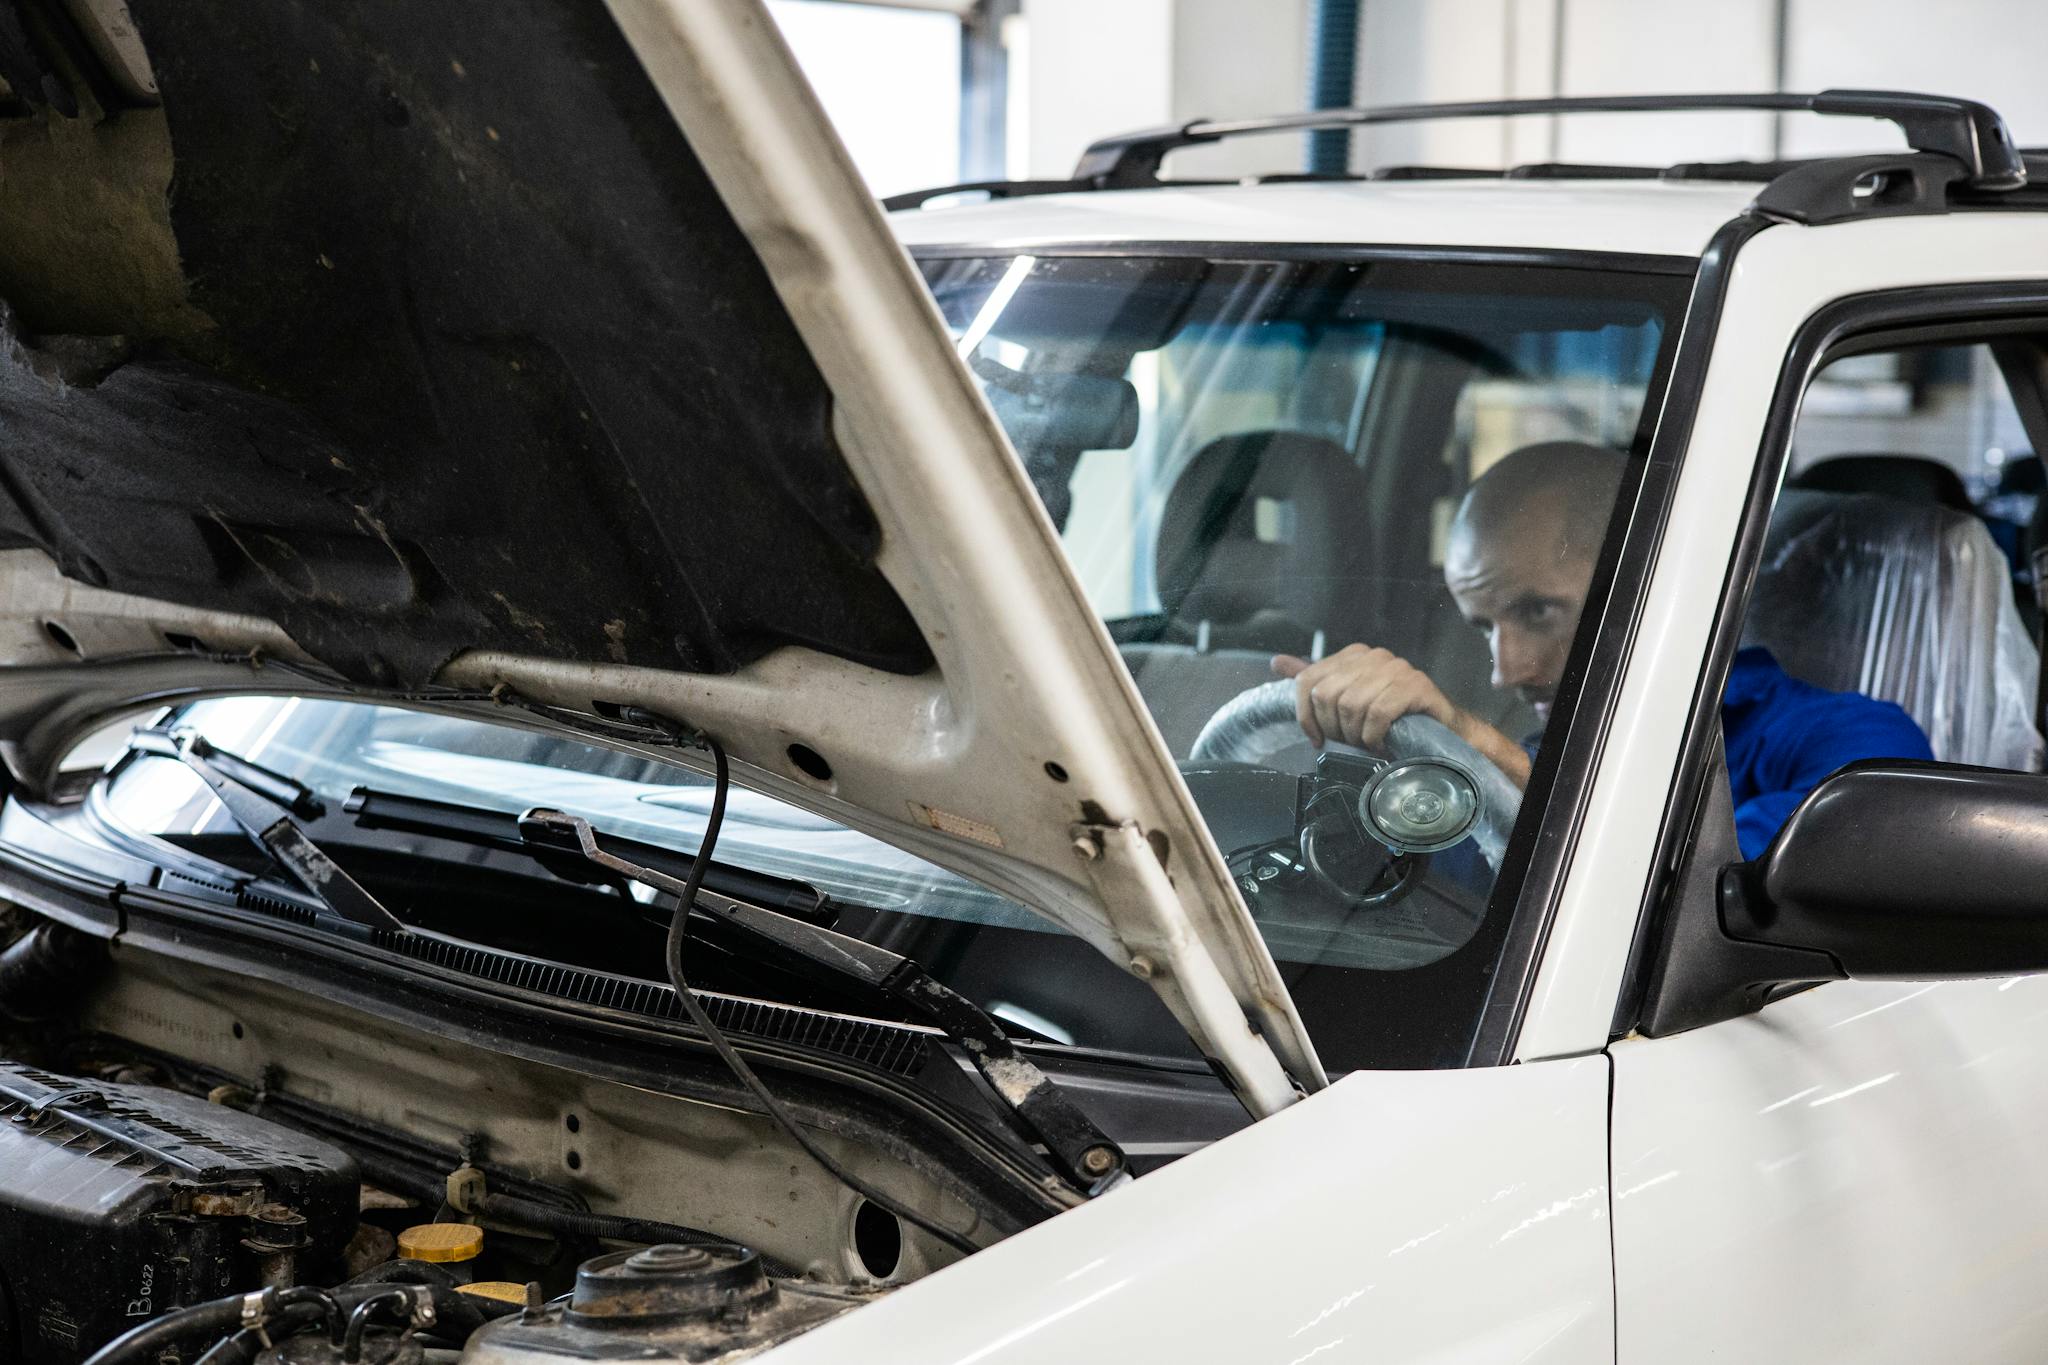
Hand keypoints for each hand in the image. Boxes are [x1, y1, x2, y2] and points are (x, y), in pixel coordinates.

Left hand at [1272, 644, 1532, 786]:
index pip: (1307, 680)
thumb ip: (1314, 680)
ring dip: (1356, 734)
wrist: (1443, 733)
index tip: (1317, 738)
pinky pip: (1379, 712)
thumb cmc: (1391, 719)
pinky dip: (1374, 734)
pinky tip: (1381, 742)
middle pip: (1327, 695)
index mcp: (1354, 655)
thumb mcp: (1347, 699)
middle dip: (1333, 728)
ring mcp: (1397, 669)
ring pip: (1352, 705)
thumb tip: (1277, 662)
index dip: (1306, 715)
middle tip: (1350, 743)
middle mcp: (1374, 656)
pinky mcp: (1416, 686)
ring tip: (1367, 743)